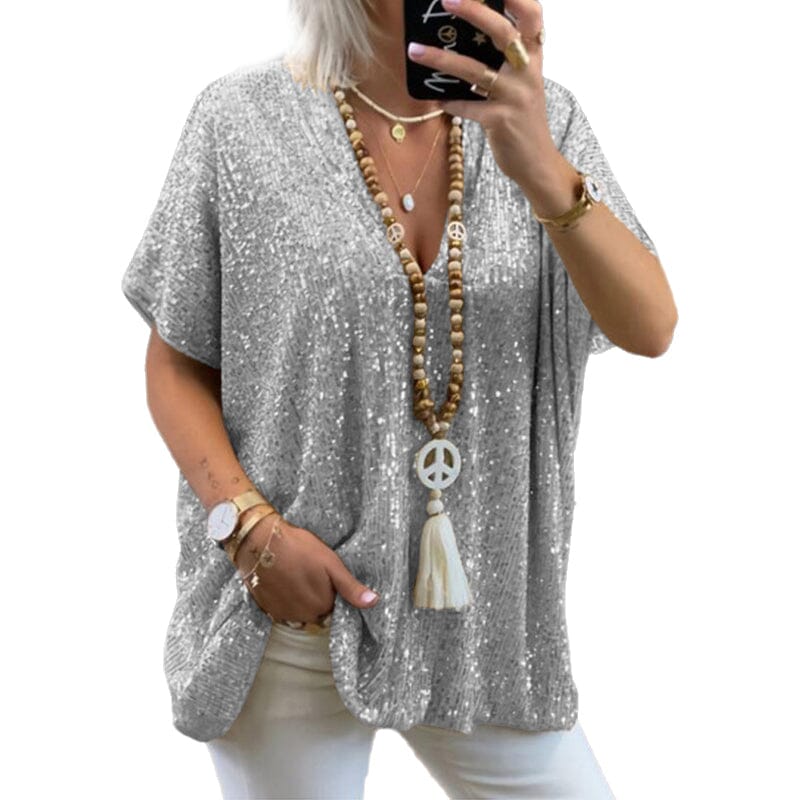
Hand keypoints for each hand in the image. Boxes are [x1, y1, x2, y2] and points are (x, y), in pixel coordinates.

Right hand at [232, 511, 380, 625]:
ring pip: (301, 611)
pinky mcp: (267, 609)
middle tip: (310, 572)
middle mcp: (303, 616)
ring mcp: (284, 614)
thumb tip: (373, 602)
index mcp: (322, 606)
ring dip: (300, 599)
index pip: (334, 606)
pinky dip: (285, 599)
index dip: (331, 590)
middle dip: (317, 596)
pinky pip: (284, 610)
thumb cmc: (299, 548)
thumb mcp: (331, 563)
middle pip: (318, 611)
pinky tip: (283, 580)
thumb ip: (350, 587)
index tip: (325, 576)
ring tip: (296, 574)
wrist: (260, 542)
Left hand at [406, 0, 558, 194]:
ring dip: (441, 59)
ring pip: (475, 71)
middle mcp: (528, 72)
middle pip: (504, 32)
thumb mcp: (521, 82)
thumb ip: (502, 59)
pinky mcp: (501, 122)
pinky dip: (449, 102)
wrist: (537, 162)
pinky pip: (468, 107)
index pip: (532, 15)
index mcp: (534, 56)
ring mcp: (516, 97)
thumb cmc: (522, 117)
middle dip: (475, 12)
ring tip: (414, 50)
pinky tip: (434, 99)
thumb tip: (462, 36)